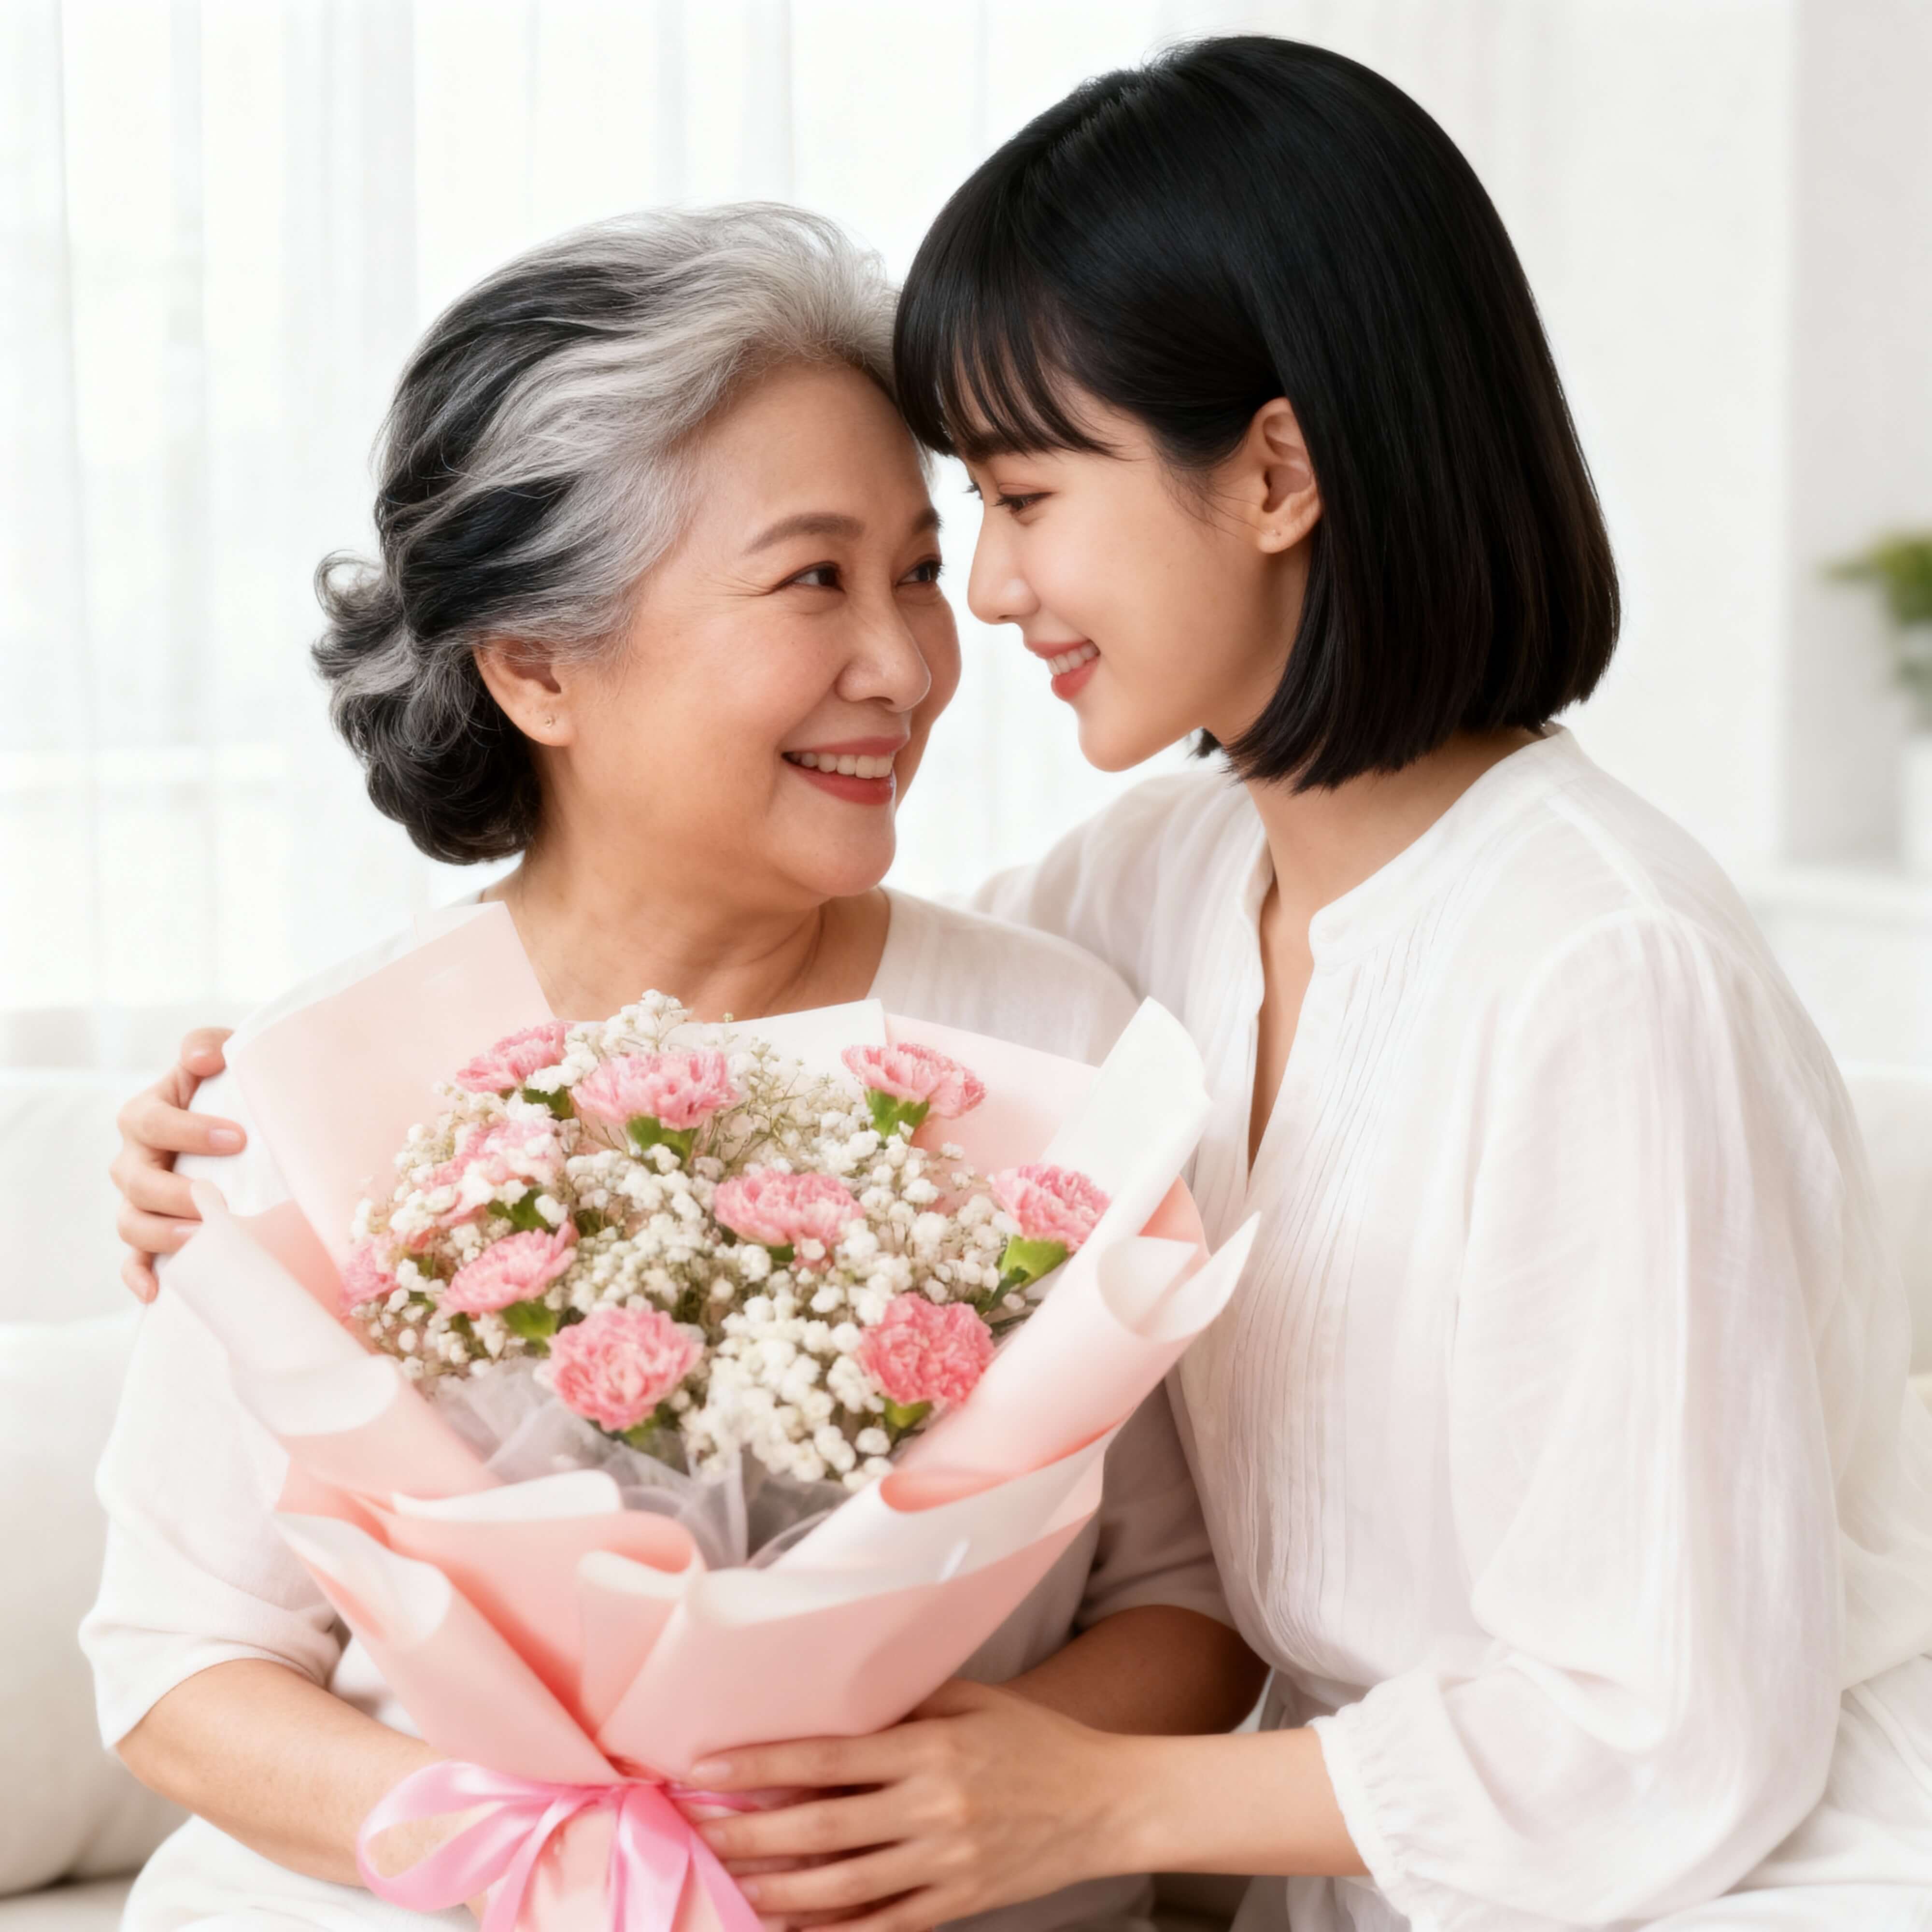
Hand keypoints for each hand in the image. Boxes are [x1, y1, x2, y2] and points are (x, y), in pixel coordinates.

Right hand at [112, 1027, 238, 1300]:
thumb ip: (209, 1045)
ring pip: (131, 1222)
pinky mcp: (155, 1233)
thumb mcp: (225, 1055)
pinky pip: (134, 1260)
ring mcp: (142, 1200)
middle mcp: (136, 1158)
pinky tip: (157, 1292)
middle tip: (217, 1199)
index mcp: (148, 1114)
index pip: (149, 1121)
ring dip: (162, 1234)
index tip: (239, 1139)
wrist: (249, 1121)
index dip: (188, 1131)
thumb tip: (204, 1059)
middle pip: (134, 1180)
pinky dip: (139, 1276)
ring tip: (202, 1237)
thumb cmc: (233, 1088)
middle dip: (173, 1192)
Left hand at [690, 1680, 1138, 1931]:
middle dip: (750, 1831)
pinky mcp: (957, 1904)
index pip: (827, 1756)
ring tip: (727, 1883)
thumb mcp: (972, 1701)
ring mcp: (944, 1863)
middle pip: (822, 1827)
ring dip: (776, 1888)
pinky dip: (832, 1930)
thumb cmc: (1034, 1740)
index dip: (762, 1763)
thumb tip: (834, 1700)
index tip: (707, 1768)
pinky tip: (790, 1924)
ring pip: (841, 1886)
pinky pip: (882, 1924)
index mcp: (930, 1748)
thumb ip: (906, 1702)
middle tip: (695, 1830)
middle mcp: (932, 1807)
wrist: (1105, 1803)